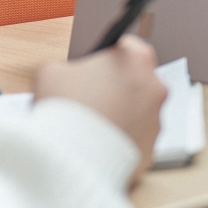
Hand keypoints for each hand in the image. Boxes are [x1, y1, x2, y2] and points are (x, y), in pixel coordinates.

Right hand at [32, 35, 166, 185]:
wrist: (70, 159)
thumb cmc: (64, 110)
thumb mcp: (51, 72)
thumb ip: (67, 67)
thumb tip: (68, 76)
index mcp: (137, 61)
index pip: (126, 48)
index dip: (106, 57)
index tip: (94, 67)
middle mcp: (156, 88)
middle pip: (135, 82)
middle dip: (114, 89)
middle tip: (88, 101)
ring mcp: (156, 121)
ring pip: (137, 113)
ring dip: (118, 116)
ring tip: (89, 126)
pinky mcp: (151, 149)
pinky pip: (134, 141)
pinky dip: (118, 142)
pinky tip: (96, 145)